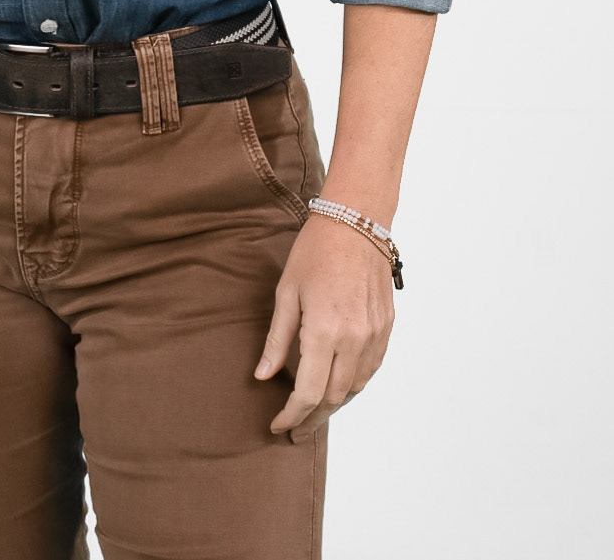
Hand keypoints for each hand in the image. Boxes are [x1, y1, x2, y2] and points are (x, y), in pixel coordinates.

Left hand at [253, 212, 394, 442]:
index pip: (309, 394)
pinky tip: (338, 385)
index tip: (279, 425)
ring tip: (313, 411)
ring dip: (333, 404)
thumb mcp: (287, 292)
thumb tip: (263, 376)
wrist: (356, 223)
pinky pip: (371, 370)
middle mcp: (354, 340)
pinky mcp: (386, 329)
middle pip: (333, 398)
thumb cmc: (316, 251)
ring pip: (355, 388)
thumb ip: (277, 339)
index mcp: (325, 332)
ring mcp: (374, 336)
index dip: (292, 415)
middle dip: (312, 418)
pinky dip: (353, 384)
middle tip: (295, 427)